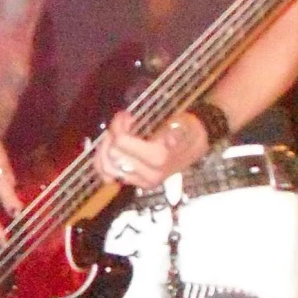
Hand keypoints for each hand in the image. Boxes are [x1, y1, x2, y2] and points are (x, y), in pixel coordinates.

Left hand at [94, 107, 209, 192]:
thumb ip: (175, 132)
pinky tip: (106, 150)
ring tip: (114, 135)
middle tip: (122, 122)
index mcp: (158, 159)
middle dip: (113, 134)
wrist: (196, 145)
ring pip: (106, 167)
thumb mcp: (184, 125)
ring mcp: (140, 181)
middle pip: (112, 152)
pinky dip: (102, 162)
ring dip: (105, 147)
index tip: (127, 115)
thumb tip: (170, 139)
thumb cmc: (187, 131)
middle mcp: (148, 175)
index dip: (119, 124)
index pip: (122, 142)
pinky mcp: (135, 182)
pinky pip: (108, 175)